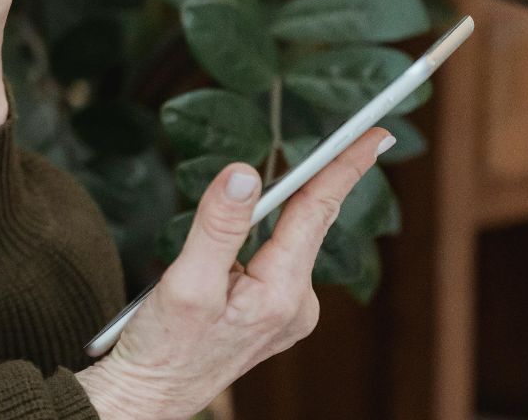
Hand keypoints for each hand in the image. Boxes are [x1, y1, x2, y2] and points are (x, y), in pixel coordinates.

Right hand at [73, 127, 395, 419]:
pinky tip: (223, 255)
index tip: (377, 133)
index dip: (345, 167)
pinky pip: (272, 259)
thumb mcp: (185, 284)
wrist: (150, 397)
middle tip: (340, 136)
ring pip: (285, 240)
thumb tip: (244, 174)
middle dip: (312, 181)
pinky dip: (258, 239)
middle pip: (308, 222)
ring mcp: (285, 312)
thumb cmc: (163, 349)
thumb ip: (216, 226)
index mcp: (281, 294)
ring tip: (236, 221)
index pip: (317, 212)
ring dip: (269, 216)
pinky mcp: (269, 315)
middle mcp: (295, 304)